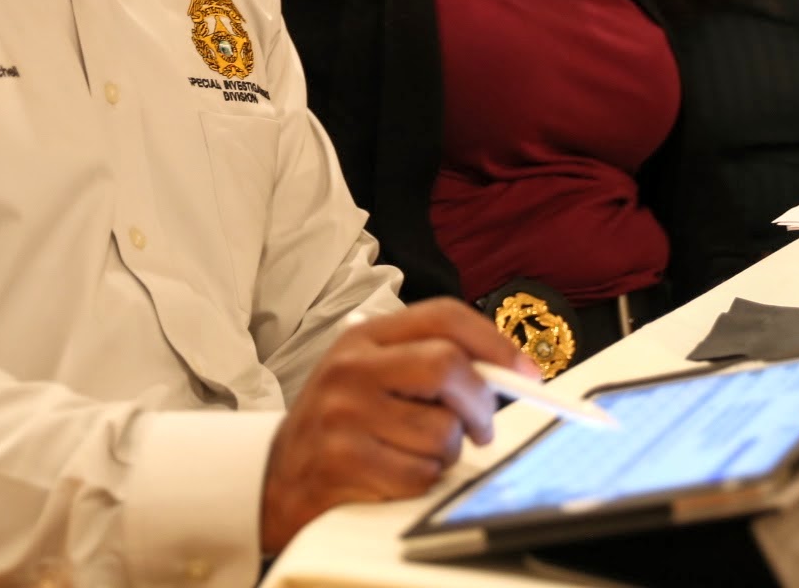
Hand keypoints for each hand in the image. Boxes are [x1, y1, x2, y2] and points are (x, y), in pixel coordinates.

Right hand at [259, 299, 533, 554]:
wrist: (272, 478)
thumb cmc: (338, 425)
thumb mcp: (372, 376)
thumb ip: (427, 362)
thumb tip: (508, 372)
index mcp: (364, 337)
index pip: (444, 317)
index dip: (495, 342)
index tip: (526, 373)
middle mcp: (351, 367)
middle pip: (447, 367)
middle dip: (479, 404)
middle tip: (480, 427)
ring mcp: (343, 412)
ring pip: (441, 430)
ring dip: (447, 453)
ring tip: (420, 454)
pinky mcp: (342, 459)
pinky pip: (419, 474)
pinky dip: (423, 482)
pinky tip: (397, 476)